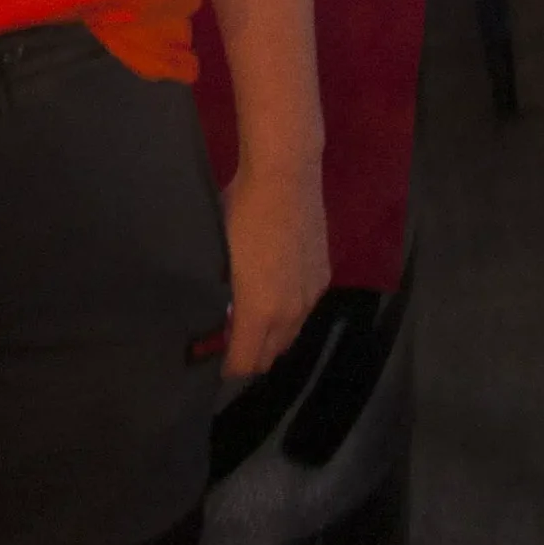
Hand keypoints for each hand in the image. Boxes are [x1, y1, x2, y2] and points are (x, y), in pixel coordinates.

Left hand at [217, 156, 328, 381]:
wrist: (285, 176)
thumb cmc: (242, 209)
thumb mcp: (221, 250)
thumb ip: (226, 290)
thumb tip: (225, 306)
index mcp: (260, 310)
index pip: (246, 360)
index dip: (231, 368)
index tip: (219, 367)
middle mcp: (290, 312)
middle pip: (272, 353)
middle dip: (253, 355)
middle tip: (233, 344)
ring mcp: (311, 295)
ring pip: (292, 333)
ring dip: (273, 336)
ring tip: (253, 323)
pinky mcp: (323, 276)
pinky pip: (305, 309)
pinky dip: (290, 313)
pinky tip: (277, 296)